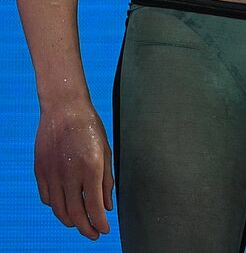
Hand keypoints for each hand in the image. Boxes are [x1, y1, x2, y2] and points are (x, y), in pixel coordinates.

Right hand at [35, 101, 112, 239]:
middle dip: (86, 228)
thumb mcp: (106, 152)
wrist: (64, 109)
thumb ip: (107, 181)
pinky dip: (56, 206)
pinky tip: (65, 206)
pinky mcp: (40, 172)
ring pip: (58, 209)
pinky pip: (47, 197)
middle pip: (75, 214)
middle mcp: (69, 175)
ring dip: (70, 221)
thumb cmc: (90, 128)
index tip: (105, 230)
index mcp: (91, 169)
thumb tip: (107, 207)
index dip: (100, 224)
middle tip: (93, 234)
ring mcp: (52, 174)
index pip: (94, 207)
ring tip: (80, 223)